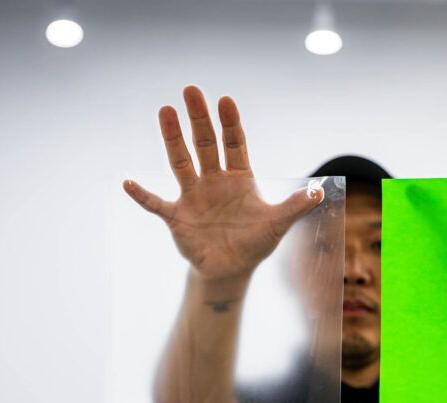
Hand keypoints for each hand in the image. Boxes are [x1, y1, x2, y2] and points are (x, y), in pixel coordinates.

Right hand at [123, 85, 323, 280]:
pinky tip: (127, 181)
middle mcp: (213, 180)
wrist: (231, 268)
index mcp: (238, 177)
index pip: (234, 143)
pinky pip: (155, 203)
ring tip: (164, 112)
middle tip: (190, 90)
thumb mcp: (278, 224)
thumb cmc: (255, 242)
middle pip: (205, 144)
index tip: (225, 101)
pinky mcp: (176, 216)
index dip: (230, 123)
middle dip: (198, 119)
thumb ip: (295, 207)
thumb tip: (319, 192)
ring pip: (180, 162)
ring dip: (172, 139)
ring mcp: (193, 195)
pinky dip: (141, 194)